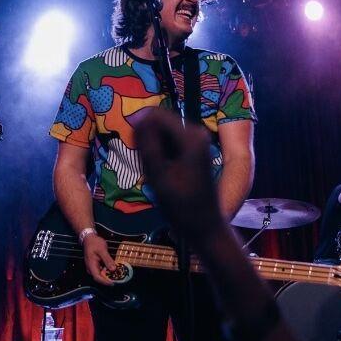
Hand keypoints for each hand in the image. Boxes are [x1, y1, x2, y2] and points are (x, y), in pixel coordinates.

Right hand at [82, 233, 116, 284]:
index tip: (113, 283)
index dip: (105, 282)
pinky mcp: (96, 265)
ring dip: (108, 276)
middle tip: (118, 280)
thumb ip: (107, 260)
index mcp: (91, 265)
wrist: (89, 238)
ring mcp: (93, 267)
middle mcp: (91, 268)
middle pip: (99, 278)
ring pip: (101, 275)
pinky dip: (107, 271)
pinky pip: (101, 271)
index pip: (97, 278)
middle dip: (108, 280)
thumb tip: (113, 269)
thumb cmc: (95, 243)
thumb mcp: (102, 250)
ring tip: (117, 275)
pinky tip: (113, 269)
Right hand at [135, 109, 224, 240]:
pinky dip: (161, 155)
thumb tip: (137, 119)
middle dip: (148, 140)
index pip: (156, 115)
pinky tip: (162, 175)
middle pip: (160, 123)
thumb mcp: (158, 174)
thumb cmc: (181, 205)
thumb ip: (147, 144)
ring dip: (154, 149)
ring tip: (156, 173)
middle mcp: (197, 133)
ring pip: (163, 134)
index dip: (140, 127)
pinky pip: (170, 143)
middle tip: (149, 167)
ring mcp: (197, 141)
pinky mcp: (195, 150)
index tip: (136, 151)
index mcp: (191, 136)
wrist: (205, 226)